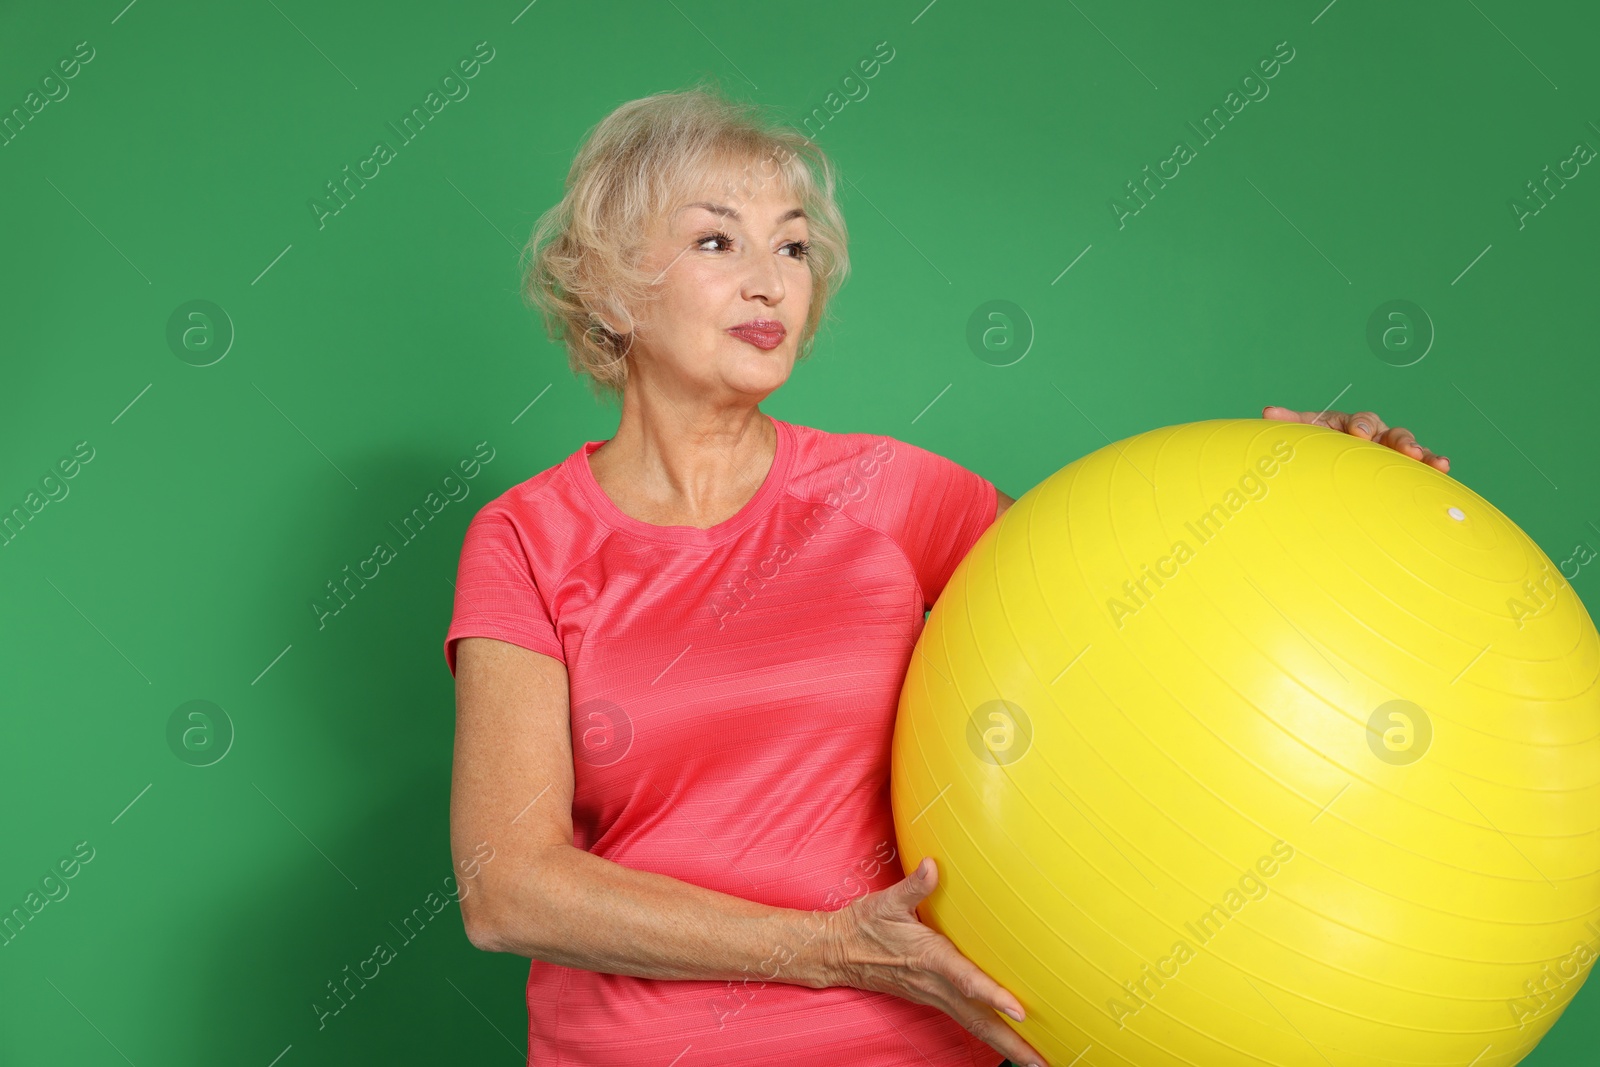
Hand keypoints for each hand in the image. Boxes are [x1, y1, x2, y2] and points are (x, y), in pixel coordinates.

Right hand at [824, 856, 1048, 1066]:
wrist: (838, 952)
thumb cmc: (864, 924)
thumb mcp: (887, 901)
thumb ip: (914, 886)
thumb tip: (932, 865)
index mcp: (929, 958)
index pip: (965, 980)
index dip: (993, 995)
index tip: (1019, 1011)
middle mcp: (934, 984)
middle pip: (977, 1020)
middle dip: (1010, 1043)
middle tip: (1042, 1063)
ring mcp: (933, 996)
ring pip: (973, 1025)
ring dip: (1004, 1044)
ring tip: (1035, 1061)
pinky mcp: (932, 998)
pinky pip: (965, 1020)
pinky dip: (989, 1033)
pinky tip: (1007, 1038)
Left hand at [1262, 405, 1449, 472]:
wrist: (1323, 467)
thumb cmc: (1315, 446)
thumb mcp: (1304, 435)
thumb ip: (1290, 424)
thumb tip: (1268, 412)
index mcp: (1352, 424)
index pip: (1360, 421)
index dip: (1361, 426)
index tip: (1358, 434)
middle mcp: (1377, 436)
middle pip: (1392, 433)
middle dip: (1400, 441)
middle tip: (1406, 451)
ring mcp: (1391, 453)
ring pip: (1411, 450)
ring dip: (1424, 454)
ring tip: (1436, 463)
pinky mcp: (1402, 471)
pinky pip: (1421, 468)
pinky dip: (1434, 466)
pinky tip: (1444, 470)